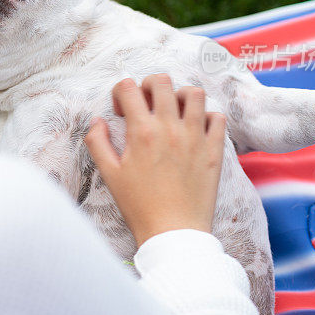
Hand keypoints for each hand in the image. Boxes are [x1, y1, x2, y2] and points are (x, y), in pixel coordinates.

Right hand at [84, 74, 225, 246]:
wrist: (173, 232)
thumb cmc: (140, 206)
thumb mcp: (109, 174)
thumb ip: (97, 142)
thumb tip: (97, 121)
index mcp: (141, 132)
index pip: (128, 87)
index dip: (121, 92)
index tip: (122, 111)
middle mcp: (169, 128)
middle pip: (162, 81)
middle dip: (149, 85)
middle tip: (147, 104)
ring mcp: (195, 137)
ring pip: (194, 93)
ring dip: (181, 96)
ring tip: (174, 111)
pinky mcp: (214, 150)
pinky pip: (218, 117)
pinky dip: (207, 116)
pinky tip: (196, 128)